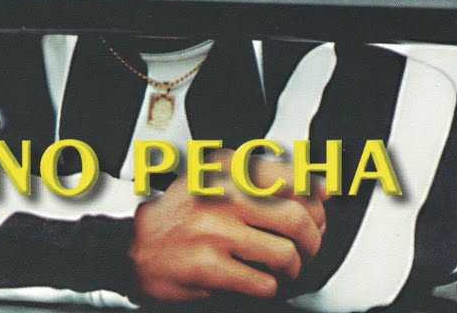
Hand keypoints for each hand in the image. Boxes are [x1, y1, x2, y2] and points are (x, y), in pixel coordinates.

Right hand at [128, 148, 327, 301]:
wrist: (135, 248)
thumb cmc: (180, 216)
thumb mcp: (216, 178)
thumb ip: (264, 177)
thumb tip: (320, 190)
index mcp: (226, 169)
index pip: (292, 179)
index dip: (316, 201)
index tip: (320, 212)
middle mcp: (220, 196)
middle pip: (296, 218)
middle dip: (313, 240)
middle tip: (309, 246)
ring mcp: (214, 232)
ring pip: (284, 253)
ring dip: (293, 267)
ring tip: (286, 268)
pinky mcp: (209, 266)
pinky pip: (263, 282)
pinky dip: (270, 287)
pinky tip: (262, 280)